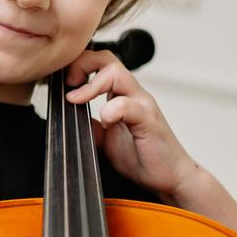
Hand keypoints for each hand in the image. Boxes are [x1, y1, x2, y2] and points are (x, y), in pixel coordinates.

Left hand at [64, 49, 197, 198]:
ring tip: (78, 100)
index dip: (79, 68)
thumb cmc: (144, 157)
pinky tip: (106, 124)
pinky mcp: (148, 120)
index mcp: (123, 96)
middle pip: (107, 59)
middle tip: (70, 85)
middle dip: (82, 65)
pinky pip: (126, 104)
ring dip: (92, 84)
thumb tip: (72, 119)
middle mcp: (134, 95)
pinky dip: (110, 111)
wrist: (170, 177)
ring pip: (117, 73)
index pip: (101, 64)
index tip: (66, 87)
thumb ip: (93, 127)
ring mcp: (142, 105)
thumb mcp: (108, 141)